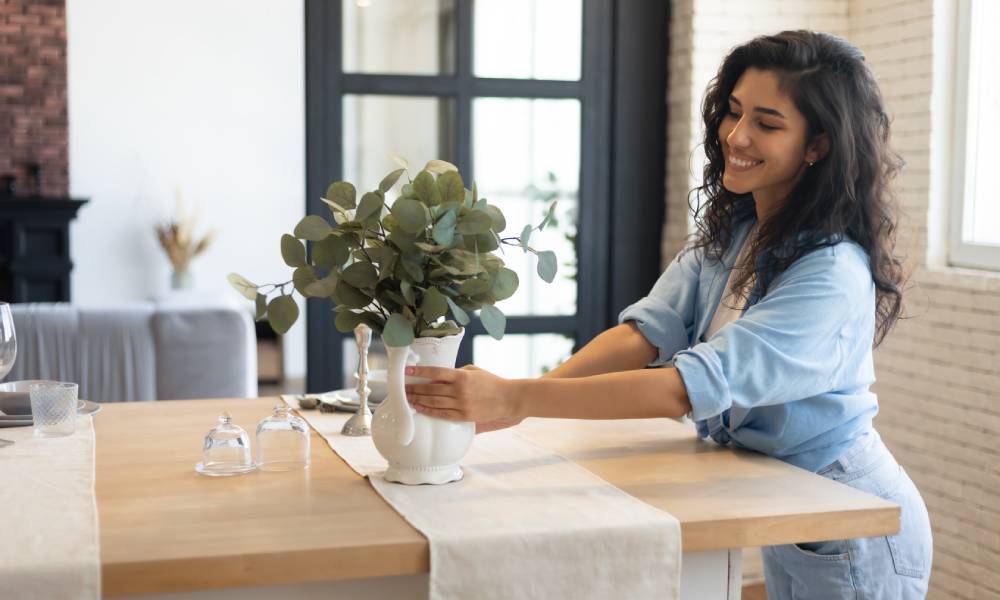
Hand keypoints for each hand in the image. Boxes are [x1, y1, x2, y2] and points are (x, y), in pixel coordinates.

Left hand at [405, 364, 521, 428]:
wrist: (508, 399)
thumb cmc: (491, 382)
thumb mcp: (474, 371)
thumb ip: (456, 373)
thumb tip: (439, 377)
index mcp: (462, 376)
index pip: (435, 372)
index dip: (419, 371)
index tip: (407, 371)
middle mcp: (460, 390)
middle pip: (430, 389)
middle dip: (414, 388)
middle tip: (402, 388)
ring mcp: (461, 404)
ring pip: (433, 402)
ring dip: (418, 400)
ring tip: (407, 399)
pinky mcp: (464, 416)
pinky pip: (442, 414)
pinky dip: (429, 411)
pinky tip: (420, 409)